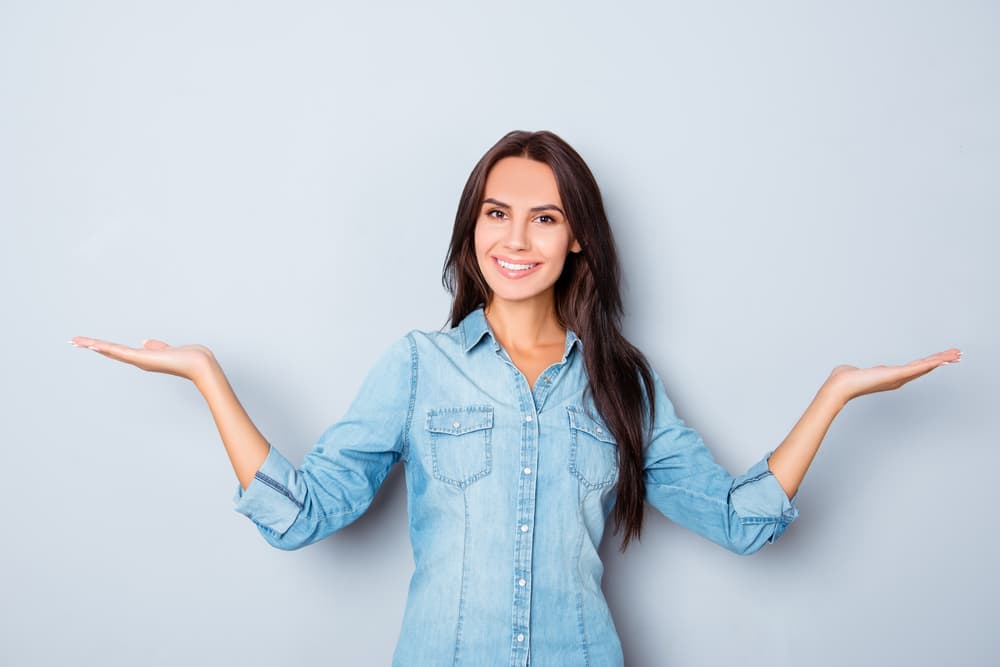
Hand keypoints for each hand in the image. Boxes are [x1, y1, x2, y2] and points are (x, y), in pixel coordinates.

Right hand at [70, 336, 215, 382]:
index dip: (103, 347)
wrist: (198, 364)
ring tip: (76, 340)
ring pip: (111, 351)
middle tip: (73, 341)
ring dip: (93, 345)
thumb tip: (145, 342)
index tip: (89, 343)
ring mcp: (139, 360)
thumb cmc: (188, 358)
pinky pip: (120, 352)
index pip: (119, 351)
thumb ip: (156, 346)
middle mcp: (139, 361)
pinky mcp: (142, 358)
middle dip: (91, 346)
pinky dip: (106, 348)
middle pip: (110, 351)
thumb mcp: (168, 350)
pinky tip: (93, 344)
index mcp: (144, 358)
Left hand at [825, 347, 961, 404]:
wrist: (841, 385)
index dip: (930, 363)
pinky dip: (929, 364)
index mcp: (891, 376)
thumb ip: (856, 371)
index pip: (916, 368)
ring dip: (941, 360)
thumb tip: (850, 370)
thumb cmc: (844, 380)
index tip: (942, 358)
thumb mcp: (855, 372)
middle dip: (942, 360)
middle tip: (958, 355)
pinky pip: (916, 368)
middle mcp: (898, 378)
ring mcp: (897, 377)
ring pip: (924, 367)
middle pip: (925, 367)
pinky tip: (941, 360)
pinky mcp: (895, 375)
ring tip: (956, 355)